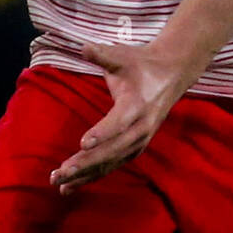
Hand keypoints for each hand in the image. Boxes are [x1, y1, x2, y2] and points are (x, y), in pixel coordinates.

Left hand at [50, 41, 192, 194]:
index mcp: (137, 105)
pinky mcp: (136, 147)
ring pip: (111, 162)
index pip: (118, 122)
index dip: (102, 133)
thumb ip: (102, 53)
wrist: (172, 74)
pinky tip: (74, 184)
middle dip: (85, 163)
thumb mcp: (122, 55)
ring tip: (60, 185)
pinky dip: (94, 175)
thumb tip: (83, 47)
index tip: (83, 144)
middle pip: (112, 150)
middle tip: (59, 173)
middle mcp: (140, 128)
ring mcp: (139, 140)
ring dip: (85, 175)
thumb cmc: (141, 63)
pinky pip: (114, 165)